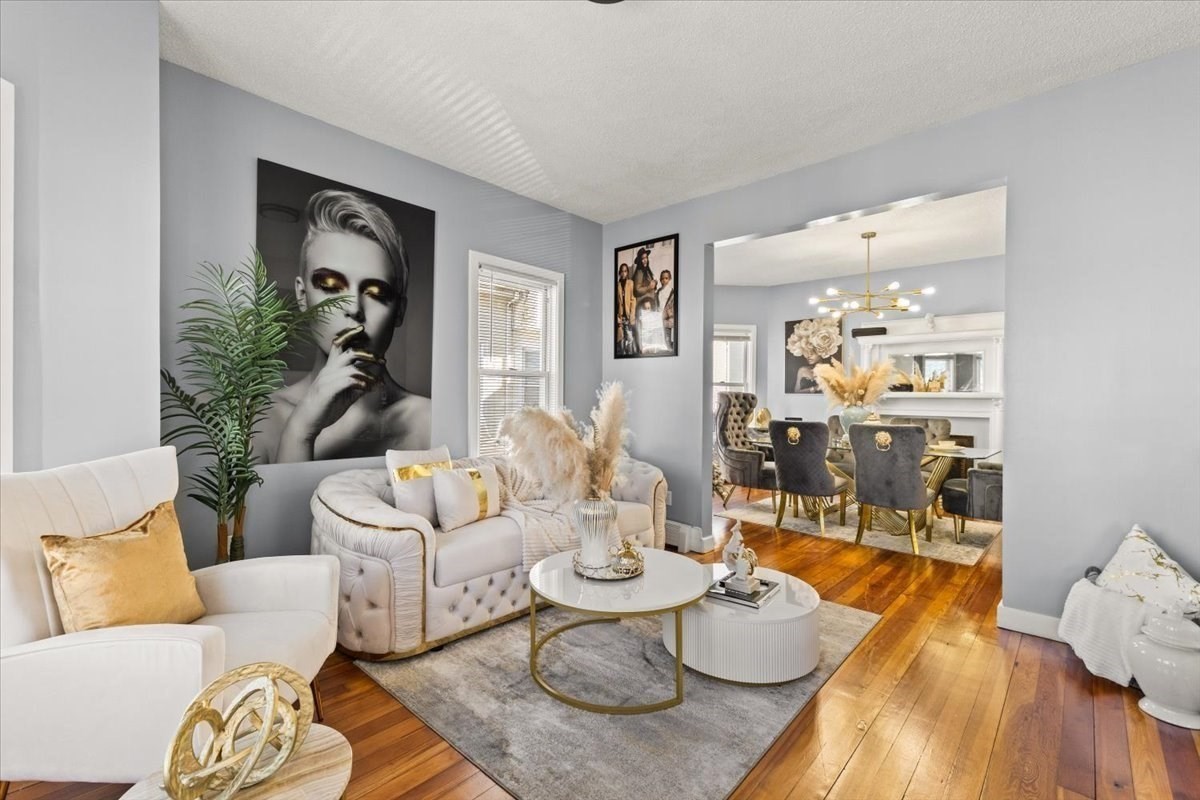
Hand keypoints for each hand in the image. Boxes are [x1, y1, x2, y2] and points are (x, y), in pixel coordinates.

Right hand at [278, 326, 382, 459]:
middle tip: (382, 360)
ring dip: (368, 373)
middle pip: (349, 352)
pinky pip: (348, 381)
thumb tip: (375, 382)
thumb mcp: (345, 396)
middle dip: (368, 354)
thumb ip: (358, 387)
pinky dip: (361, 383)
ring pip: (351, 367)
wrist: (306, 422)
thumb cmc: (325, 408)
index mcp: (330, 369)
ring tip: (378, 381)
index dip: (349, 334)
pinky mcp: (327, 391)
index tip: (362, 328)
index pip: (338, 344)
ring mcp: (327, 380)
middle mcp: (328, 371)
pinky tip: (368, 388)